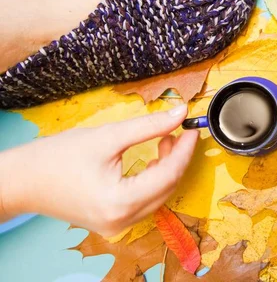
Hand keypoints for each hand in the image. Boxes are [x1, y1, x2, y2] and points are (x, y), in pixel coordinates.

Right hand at [0, 104, 197, 236]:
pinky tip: (153, 159)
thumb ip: (149, 126)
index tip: (193, 128)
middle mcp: (122, 220)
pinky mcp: (113, 221)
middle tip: (182, 132)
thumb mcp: (107, 136)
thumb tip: (180, 114)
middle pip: (167, 187)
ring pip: (159, 195)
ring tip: (167, 140)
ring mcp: (118, 225)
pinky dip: (153, 180)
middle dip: (179, 158)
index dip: (185, 149)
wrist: (21, 181)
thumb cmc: (57, 158)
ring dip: (167, 168)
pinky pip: (145, 201)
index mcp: (121, 202)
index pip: (169, 174)